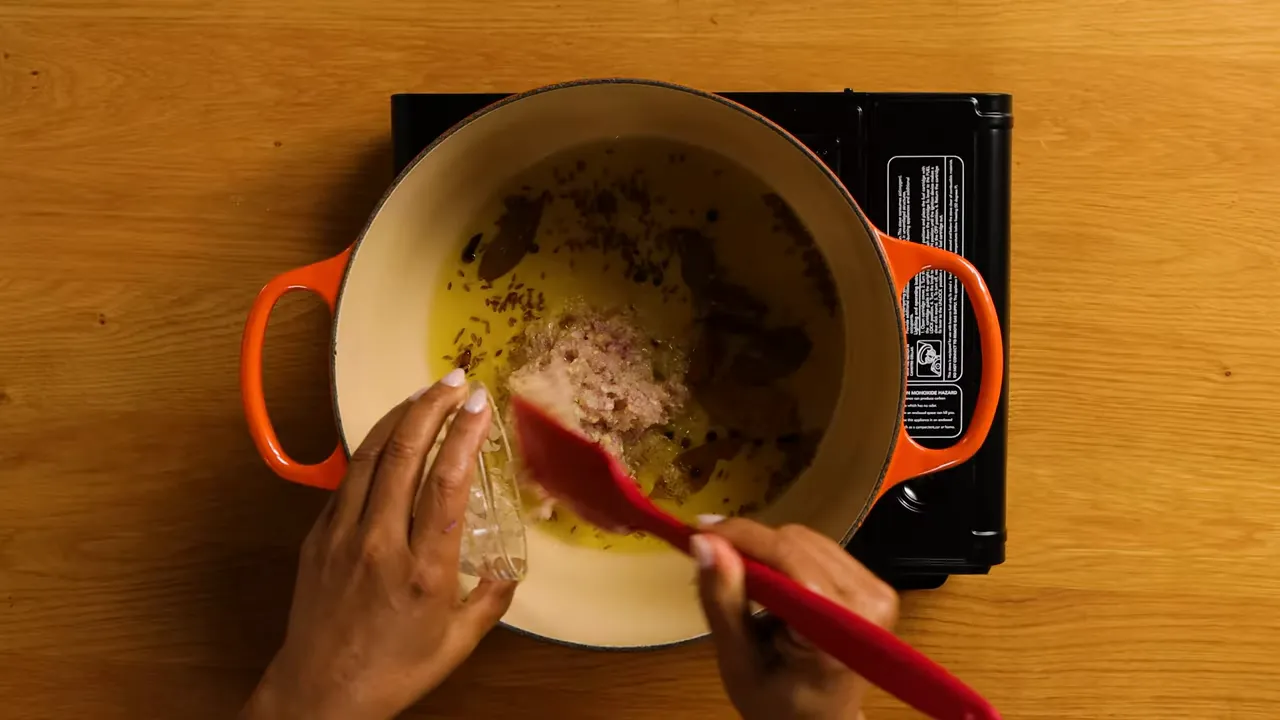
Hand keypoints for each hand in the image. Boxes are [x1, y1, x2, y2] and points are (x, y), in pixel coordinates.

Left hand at [241, 370, 516, 719]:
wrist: (319, 696)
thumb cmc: (393, 672)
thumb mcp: (459, 642)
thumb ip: (492, 597)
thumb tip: (511, 563)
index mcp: (424, 570)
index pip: (447, 484)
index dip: (464, 436)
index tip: (480, 405)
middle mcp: (381, 544)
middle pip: (405, 455)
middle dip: (432, 407)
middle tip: (456, 380)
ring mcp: (343, 536)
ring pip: (370, 457)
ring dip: (399, 417)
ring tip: (426, 394)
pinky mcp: (319, 537)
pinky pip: (348, 479)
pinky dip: (372, 448)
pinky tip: (390, 436)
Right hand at [692, 519, 898, 719]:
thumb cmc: (779, 705)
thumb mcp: (738, 664)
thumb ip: (723, 603)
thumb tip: (705, 543)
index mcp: (839, 633)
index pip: (789, 559)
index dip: (742, 537)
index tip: (697, 530)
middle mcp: (869, 603)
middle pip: (796, 543)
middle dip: (749, 546)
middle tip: (711, 560)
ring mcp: (877, 591)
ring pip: (805, 539)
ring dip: (766, 552)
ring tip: (740, 581)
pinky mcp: (874, 585)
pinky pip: (818, 549)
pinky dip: (785, 558)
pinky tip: (769, 584)